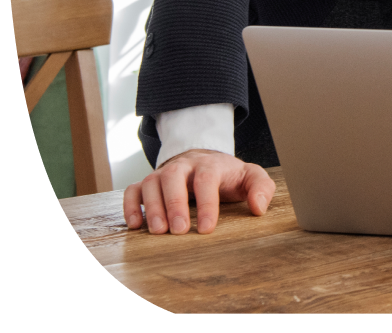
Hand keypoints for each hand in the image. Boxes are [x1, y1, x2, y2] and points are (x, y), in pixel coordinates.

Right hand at [122, 149, 274, 234]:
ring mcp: (163, 173)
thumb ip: (261, 187)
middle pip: (174, 177)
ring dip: (152, 207)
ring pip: (151, 183)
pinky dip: (130, 205)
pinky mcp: (147, 183)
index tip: (206, 228)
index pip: (207, 179)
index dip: (206, 204)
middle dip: (175, 204)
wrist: (205, 161)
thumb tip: (259, 207)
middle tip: (178, 231)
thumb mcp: (250, 177)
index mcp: (210, 164)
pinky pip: (133, 190)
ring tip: (158, 231)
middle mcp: (184, 166)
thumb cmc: (228, 175)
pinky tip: (135, 225)